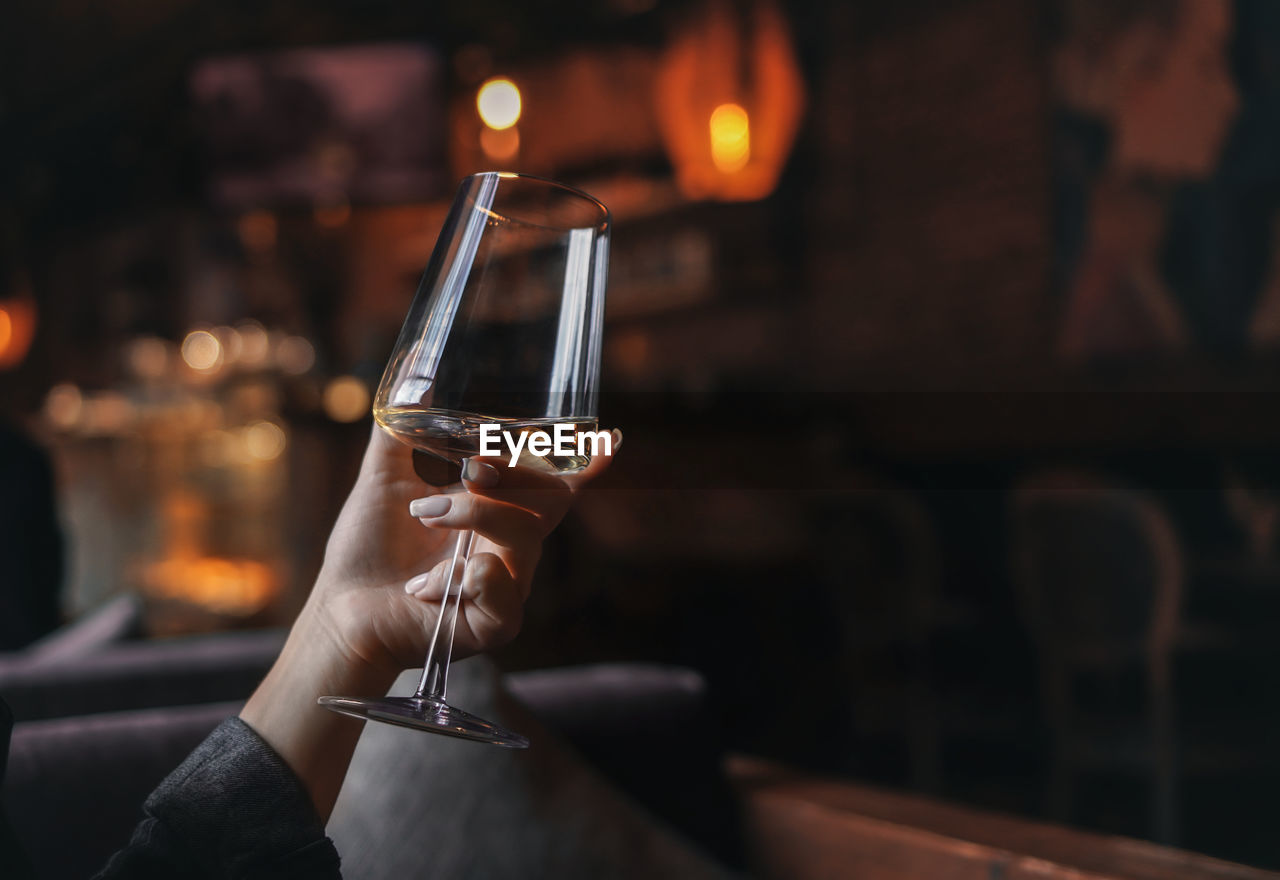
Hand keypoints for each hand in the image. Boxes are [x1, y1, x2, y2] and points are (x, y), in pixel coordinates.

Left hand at [312, 425, 617, 676]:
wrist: (341, 606)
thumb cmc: (369, 547)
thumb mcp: (383, 476)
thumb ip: (400, 426)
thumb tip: (412, 370)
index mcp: (497, 512)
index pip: (552, 485)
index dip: (585, 464)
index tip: (608, 439)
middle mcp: (509, 547)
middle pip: (549, 501)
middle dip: (513, 475)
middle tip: (470, 467)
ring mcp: (506, 586)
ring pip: (524, 537)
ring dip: (473, 515)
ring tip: (423, 514)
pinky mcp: (494, 624)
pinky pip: (505, 592)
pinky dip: (470, 576)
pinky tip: (428, 584)